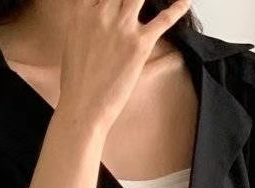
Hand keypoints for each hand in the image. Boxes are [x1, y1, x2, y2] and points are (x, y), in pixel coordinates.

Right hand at [57, 0, 191, 131]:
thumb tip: (88, 16)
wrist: (80, 109)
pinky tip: (185, 1)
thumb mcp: (69, 41)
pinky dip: (177, 9)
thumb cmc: (74, 82)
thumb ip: (82, 20)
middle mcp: (101, 13)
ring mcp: (122, 27)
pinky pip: (165, 19)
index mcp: (80, 11)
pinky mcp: (139, 45)